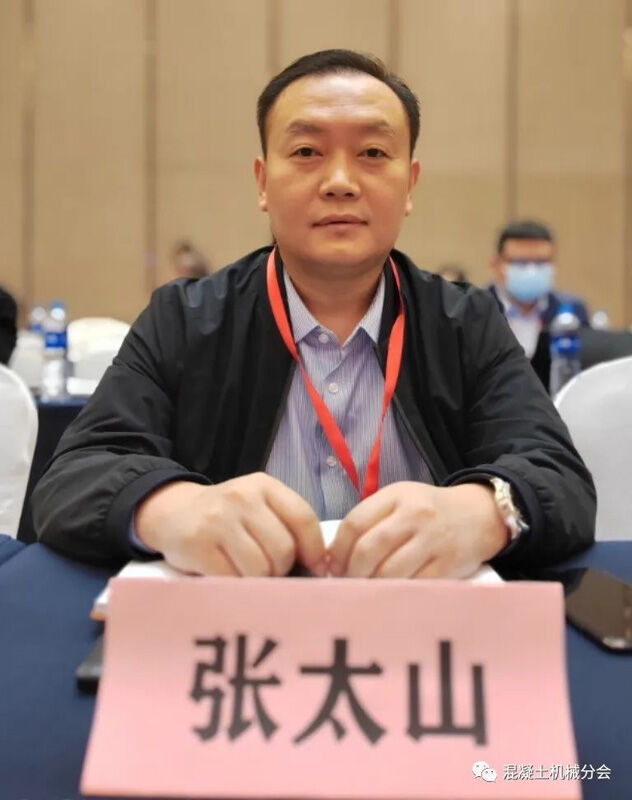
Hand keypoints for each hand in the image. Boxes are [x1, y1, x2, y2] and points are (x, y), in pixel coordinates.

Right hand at [136, 473, 325, 576]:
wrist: (174, 513)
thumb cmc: (228, 516)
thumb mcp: (259, 506)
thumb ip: (288, 525)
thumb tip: (322, 566)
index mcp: (264, 486)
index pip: (303, 518)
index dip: (315, 550)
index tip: (317, 569)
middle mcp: (241, 498)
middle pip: (283, 549)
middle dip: (281, 569)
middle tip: (268, 569)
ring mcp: (218, 520)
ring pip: (260, 568)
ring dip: (258, 580)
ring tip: (247, 572)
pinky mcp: (198, 544)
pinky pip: (232, 579)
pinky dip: (235, 585)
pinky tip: (227, 574)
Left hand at [328, 481, 508, 578]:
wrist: (479, 515)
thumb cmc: (429, 511)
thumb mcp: (400, 502)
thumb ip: (370, 521)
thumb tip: (333, 558)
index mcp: (396, 496)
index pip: (354, 523)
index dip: (337, 550)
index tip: (332, 567)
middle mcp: (414, 514)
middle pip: (368, 549)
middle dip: (352, 572)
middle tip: (347, 583)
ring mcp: (432, 539)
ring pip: (389, 571)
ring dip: (371, 587)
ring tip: (366, 592)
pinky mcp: (448, 564)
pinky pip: (413, 585)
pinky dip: (396, 593)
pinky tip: (390, 595)